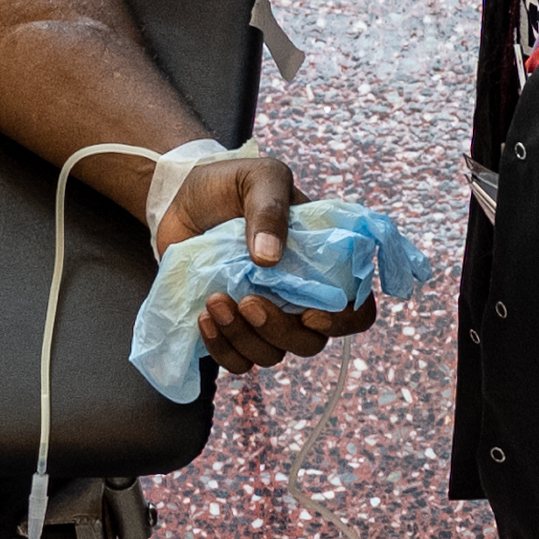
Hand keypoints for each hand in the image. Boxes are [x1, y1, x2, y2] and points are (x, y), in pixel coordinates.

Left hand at [166, 152, 374, 372]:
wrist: (181, 196)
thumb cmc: (230, 185)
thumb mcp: (260, 178)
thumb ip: (270, 210)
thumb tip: (269, 258)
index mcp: (323, 265)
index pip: (357, 309)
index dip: (344, 321)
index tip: (311, 313)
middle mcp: (300, 298)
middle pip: (311, 342)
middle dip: (280, 330)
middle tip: (248, 301)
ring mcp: (266, 316)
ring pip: (272, 355)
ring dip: (244, 337)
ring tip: (214, 301)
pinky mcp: (231, 326)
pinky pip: (236, 360)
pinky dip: (221, 348)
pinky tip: (203, 318)